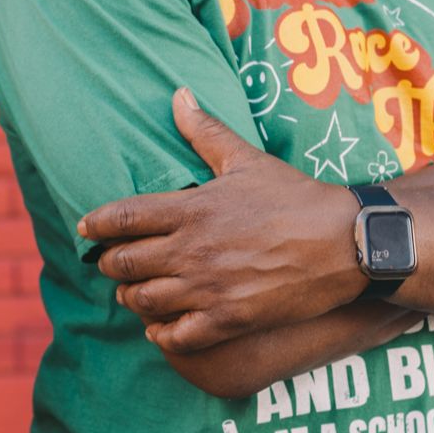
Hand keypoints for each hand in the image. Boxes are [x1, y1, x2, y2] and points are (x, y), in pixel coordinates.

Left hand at [79, 88, 361, 353]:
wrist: (347, 243)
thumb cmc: (296, 198)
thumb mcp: (247, 159)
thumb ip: (205, 132)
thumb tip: (178, 95)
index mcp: (192, 209)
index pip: (122, 218)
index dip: (96, 225)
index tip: (86, 228)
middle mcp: (193, 250)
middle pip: (123, 263)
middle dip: (109, 263)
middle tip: (110, 262)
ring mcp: (209, 288)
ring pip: (143, 300)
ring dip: (131, 297)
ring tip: (132, 292)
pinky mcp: (230, 319)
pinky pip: (177, 336)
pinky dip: (162, 334)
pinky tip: (161, 327)